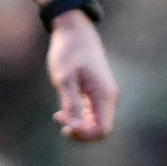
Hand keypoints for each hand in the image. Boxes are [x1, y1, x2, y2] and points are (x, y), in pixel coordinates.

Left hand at [47, 11, 117, 140]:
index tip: (64, 126)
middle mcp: (108, 97)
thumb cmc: (69, 52)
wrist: (74, 31)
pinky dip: (78, 116)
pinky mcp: (96, 91)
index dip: (84, 135)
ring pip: (95, 122)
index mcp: (104, 95)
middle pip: (100, 129)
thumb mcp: (65, 80)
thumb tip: (75, 128)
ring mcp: (103, 95)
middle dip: (80, 131)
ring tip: (58, 114)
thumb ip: (71, 105)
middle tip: (58, 118)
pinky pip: (91, 113)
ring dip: (77, 124)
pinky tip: (62, 110)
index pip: (102, 130)